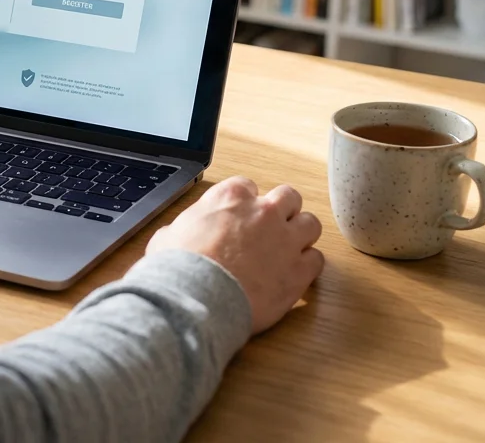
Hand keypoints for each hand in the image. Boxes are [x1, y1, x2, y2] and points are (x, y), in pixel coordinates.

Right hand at [147, 176, 323, 333]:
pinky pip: (317, 259)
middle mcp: (263, 212)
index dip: (245, 204)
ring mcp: (285, 240)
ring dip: (301, 234)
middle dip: (282, 211)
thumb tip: (175, 235)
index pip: (248, 186)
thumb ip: (182, 228)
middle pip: (288, 197)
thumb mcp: (167, 237)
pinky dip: (307, 266)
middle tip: (271, 230)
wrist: (195, 299)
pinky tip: (294, 274)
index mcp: (230, 198)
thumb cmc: (178, 268)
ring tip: (288, 250)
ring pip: (311, 224)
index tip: (240, 218)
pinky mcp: (299, 271)